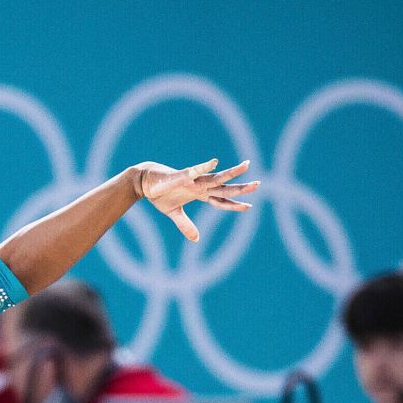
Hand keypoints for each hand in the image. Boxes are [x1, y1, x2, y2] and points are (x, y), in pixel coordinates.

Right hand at [135, 159, 258, 241]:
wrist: (144, 181)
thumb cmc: (159, 194)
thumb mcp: (173, 213)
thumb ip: (186, 225)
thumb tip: (196, 240)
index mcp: (200, 193)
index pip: (221, 200)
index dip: (234, 205)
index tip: (249, 207)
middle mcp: (200, 185)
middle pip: (224, 188)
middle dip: (241, 188)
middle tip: (259, 184)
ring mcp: (192, 179)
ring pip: (215, 177)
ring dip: (231, 173)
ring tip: (245, 166)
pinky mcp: (181, 175)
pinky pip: (193, 171)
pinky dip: (203, 168)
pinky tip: (214, 163)